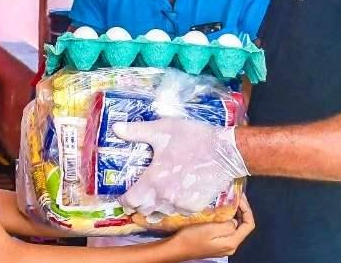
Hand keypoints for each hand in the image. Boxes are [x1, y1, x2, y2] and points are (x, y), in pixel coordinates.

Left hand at [113, 119, 248, 216]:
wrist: (225, 152)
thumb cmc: (193, 139)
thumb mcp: (163, 130)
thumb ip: (137, 131)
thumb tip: (116, 128)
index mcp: (154, 179)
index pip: (131, 201)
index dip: (125, 200)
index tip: (124, 196)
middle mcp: (165, 196)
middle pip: (144, 210)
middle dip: (139, 204)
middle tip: (139, 196)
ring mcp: (181, 204)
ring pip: (162, 212)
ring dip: (157, 206)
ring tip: (158, 195)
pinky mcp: (196, 206)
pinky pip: (180, 212)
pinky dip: (176, 206)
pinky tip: (177, 195)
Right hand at [170, 194, 254, 259]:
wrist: (177, 248)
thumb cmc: (192, 238)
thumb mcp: (211, 229)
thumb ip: (228, 225)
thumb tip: (235, 220)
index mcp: (232, 242)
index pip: (249, 225)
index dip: (247, 209)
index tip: (239, 197)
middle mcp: (231, 246)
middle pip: (243, 226)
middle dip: (242, 210)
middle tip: (235, 196)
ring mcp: (224, 246)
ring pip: (236, 228)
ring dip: (235, 214)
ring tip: (229, 201)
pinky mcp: (217, 244)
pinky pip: (227, 230)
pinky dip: (227, 219)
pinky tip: (221, 212)